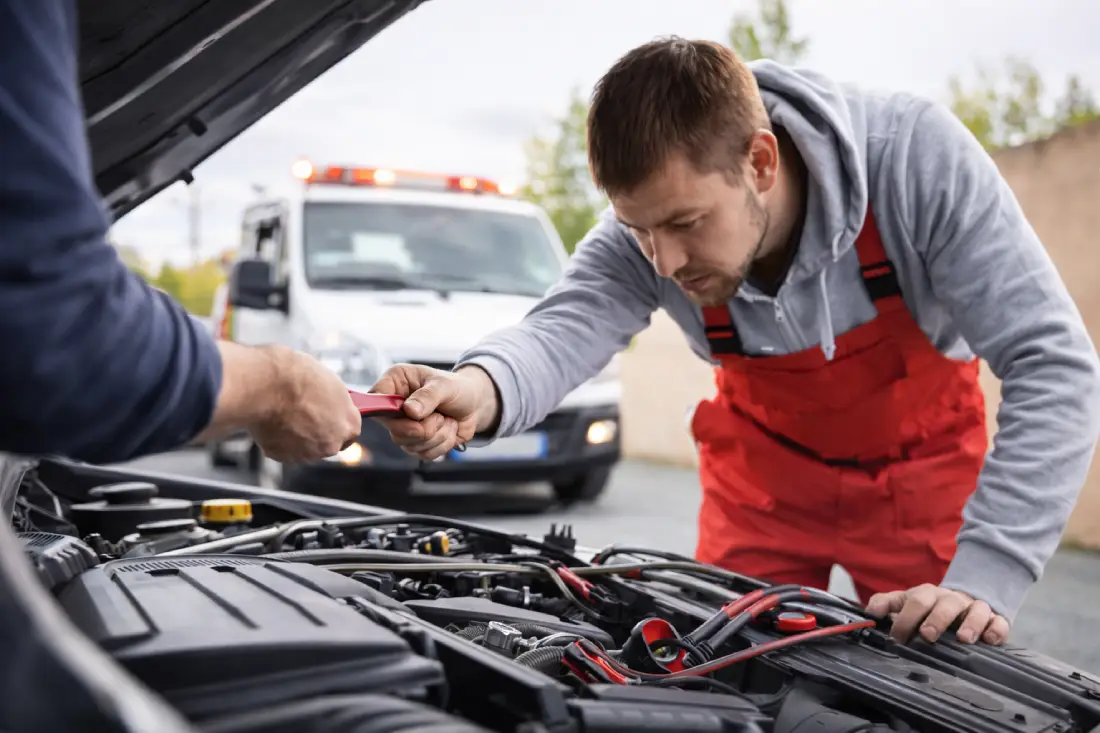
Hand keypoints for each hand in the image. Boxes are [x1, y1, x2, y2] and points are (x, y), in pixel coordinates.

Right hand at [248, 346, 361, 462]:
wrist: (264, 386)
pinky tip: (272, 419)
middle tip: (302, 412)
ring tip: (284, 413)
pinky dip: (277, 438)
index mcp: (348, 424)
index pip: (351, 430)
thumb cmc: (295, 376)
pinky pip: (282, 449)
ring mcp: (305, 453)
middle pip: (327, 441)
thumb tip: (327, 401)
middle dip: (317, 431)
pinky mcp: (281, 456)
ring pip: (304, 448)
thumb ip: (332, 400)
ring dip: (297, 436)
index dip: (338, 422)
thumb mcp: (327, 381)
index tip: (330, 417)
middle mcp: (330, 444)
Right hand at [371, 363, 495, 459]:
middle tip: (440, 415)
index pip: (376, 400)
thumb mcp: (445, 385)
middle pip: (395, 430)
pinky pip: (424, 454)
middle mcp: (394, 407)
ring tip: (446, 419)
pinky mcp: (415, 444)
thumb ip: (428, 396)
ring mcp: (403, 428)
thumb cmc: (457, 388)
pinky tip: (447, 429)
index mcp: (395, 383)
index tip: (411, 412)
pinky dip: (442, 444)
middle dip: (425, 427)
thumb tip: (410, 411)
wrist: (474, 405)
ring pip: (411, 445)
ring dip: (438, 435)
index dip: (388, 411)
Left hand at [866, 584, 1009, 645]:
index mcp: (928, 594)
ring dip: (970, 624)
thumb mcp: (907, 601)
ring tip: (964, 639)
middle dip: (936, 619)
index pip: (916, 601)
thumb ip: (886, 604)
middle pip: (945, 604)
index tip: (897, 637)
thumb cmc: (931, 605)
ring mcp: (975, 608)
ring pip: (976, 610)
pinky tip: (990, 640)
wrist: (964, 599)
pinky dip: (996, 629)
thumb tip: (870, 612)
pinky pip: (999, 622)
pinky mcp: (995, 619)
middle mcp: (952, 599)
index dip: (905, 619)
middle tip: (928, 635)